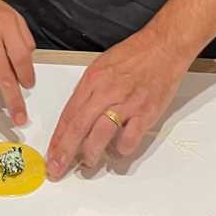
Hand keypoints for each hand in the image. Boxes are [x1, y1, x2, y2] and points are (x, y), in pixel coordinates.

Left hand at [46, 25, 191, 179]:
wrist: (163, 47)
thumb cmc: (135, 54)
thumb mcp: (102, 65)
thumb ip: (89, 90)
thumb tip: (77, 114)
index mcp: (93, 80)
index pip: (69, 114)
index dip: (58, 137)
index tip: (51, 153)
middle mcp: (106, 92)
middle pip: (79, 127)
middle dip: (65, 152)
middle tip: (56, 169)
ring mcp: (126, 104)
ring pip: (100, 136)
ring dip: (91, 154)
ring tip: (88, 163)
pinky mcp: (145, 113)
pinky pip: (129, 139)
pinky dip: (122, 149)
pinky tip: (119, 150)